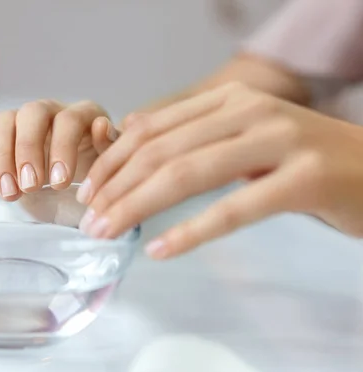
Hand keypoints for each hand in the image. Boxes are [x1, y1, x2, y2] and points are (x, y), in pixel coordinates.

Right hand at [0, 100, 118, 199]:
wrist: (70, 205)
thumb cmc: (92, 187)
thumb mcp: (106, 176)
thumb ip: (108, 152)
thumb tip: (101, 126)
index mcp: (84, 116)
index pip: (70, 119)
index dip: (62, 148)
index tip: (59, 183)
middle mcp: (52, 112)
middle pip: (33, 112)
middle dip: (28, 150)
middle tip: (30, 186)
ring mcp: (23, 121)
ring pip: (6, 120)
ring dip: (3, 157)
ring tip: (10, 194)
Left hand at [76, 82, 362, 258]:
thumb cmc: (302, 159)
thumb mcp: (244, 133)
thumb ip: (192, 131)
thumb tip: (131, 129)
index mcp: (229, 100)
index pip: (151, 128)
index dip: (112, 161)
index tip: (87, 193)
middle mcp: (249, 110)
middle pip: (161, 151)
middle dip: (116, 188)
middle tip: (89, 221)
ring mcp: (280, 141)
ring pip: (188, 174)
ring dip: (139, 206)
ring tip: (109, 232)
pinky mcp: (305, 179)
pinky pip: (235, 209)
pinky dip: (191, 232)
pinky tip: (159, 249)